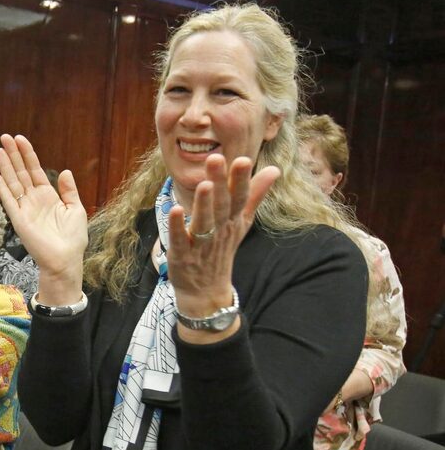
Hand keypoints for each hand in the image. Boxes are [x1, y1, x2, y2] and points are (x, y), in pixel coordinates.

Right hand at [0, 135, 87, 303]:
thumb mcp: (76, 210)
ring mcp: (25, 209)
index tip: (21, 139)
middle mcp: (34, 200)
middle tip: (5, 137)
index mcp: (48, 196)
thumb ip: (69, 191)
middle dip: (14, 154)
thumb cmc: (73, 238)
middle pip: (21, 172)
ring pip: (13, 183)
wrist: (66, 260)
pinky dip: (2, 188)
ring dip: (6, 166)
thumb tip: (65, 171)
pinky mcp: (19, 220)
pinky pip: (9, 201)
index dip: (28, 155)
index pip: (35, 170)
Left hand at [168, 154, 278, 318]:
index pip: (239, 198)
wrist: (206, 291)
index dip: (241, 180)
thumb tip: (274, 169)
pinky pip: (181, 240)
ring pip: (204, 223)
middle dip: (219, 183)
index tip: (242, 158)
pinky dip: (178, 227)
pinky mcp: (183, 256)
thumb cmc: (221, 249)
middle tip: (216, 158)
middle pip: (221, 206)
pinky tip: (174, 210)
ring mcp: (202, 245)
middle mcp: (220, 231)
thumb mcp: (241, 223)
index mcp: (233, 221)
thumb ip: (254, 195)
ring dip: (203, 204)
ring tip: (203, 184)